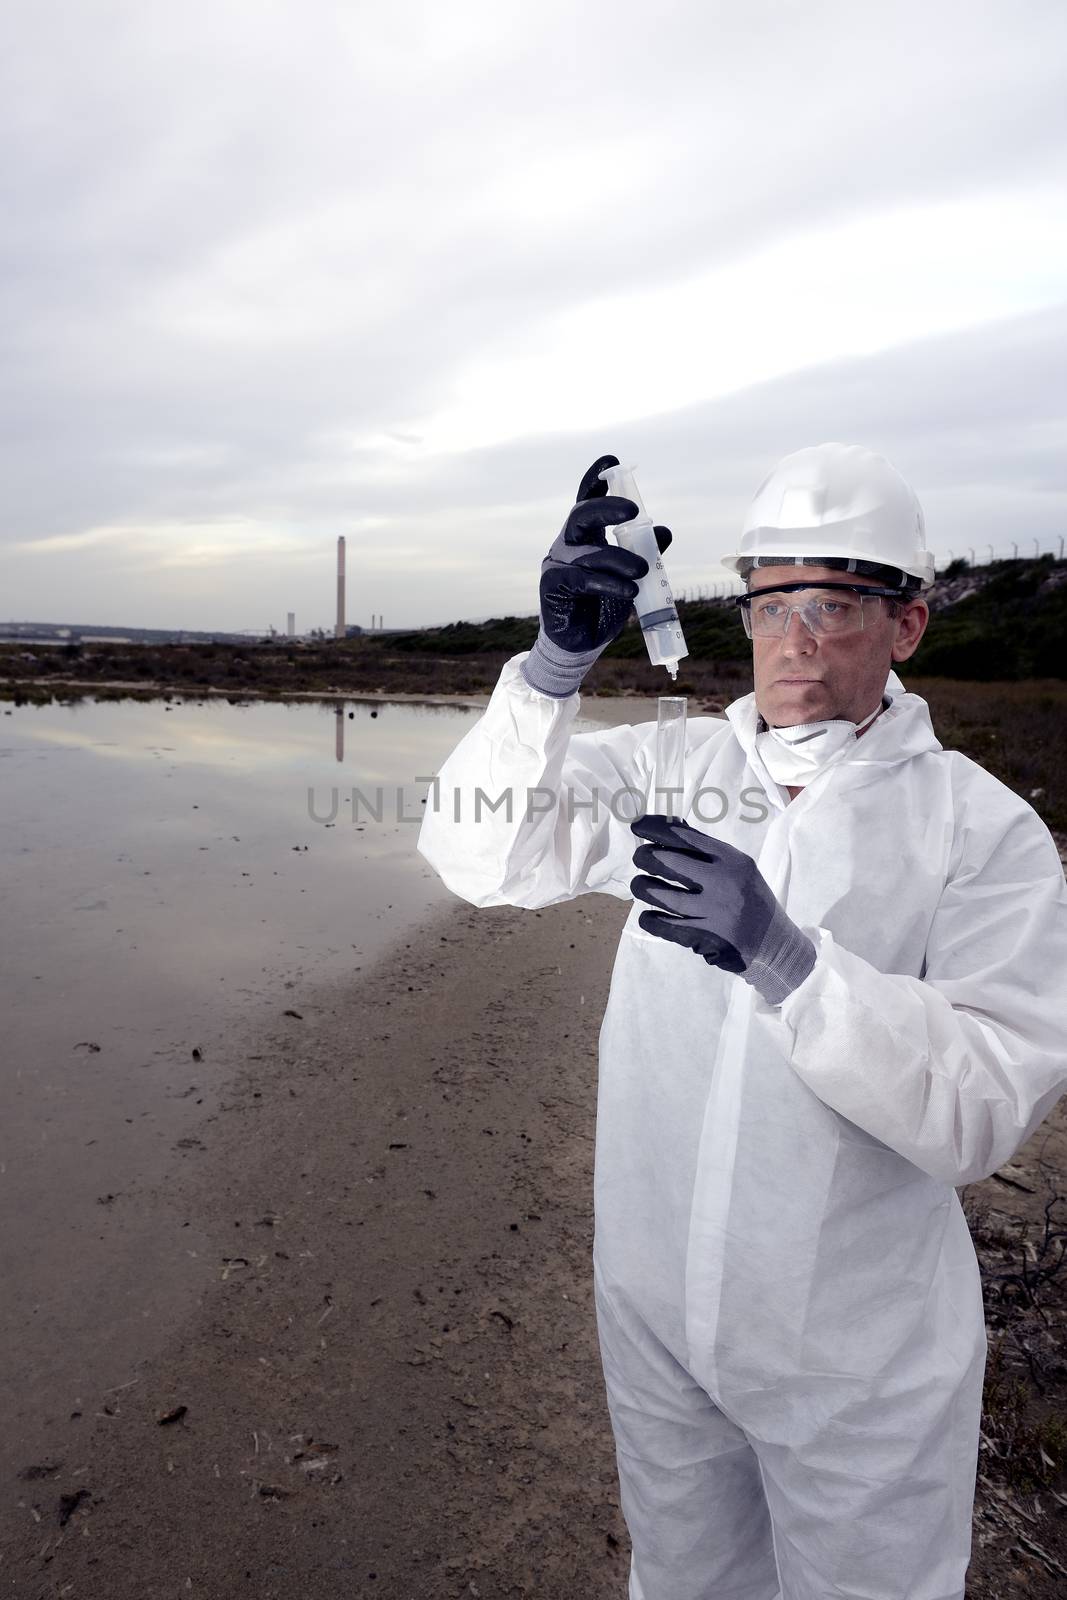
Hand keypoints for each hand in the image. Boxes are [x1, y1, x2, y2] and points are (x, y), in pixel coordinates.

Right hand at [521, 456, 671, 698]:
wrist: (583, 644)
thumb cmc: (604, 606)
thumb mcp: (631, 577)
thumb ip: (647, 552)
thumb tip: (665, 530)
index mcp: (586, 537)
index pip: (588, 501)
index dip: (596, 480)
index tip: (611, 462)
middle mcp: (569, 544)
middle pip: (582, 515)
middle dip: (607, 508)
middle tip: (633, 512)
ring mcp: (558, 563)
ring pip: (588, 551)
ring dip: (619, 559)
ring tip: (642, 571)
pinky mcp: (553, 586)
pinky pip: (582, 578)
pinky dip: (608, 583)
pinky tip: (628, 592)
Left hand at [630, 815, 815, 1005]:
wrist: (774, 943)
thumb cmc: (752, 899)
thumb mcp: (739, 868)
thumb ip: (708, 850)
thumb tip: (672, 827)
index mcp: (732, 860)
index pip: (686, 837)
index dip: (656, 829)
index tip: (638, 826)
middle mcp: (722, 881)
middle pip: (671, 862)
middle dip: (647, 857)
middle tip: (639, 857)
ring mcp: (712, 910)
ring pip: (664, 895)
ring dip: (644, 888)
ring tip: (638, 884)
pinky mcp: (703, 936)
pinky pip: (667, 926)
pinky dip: (652, 920)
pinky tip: (647, 915)